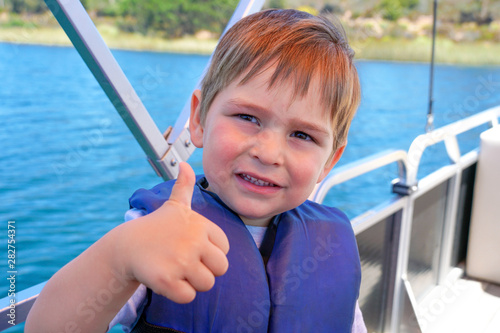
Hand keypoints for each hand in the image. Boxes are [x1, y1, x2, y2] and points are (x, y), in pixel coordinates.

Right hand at [115, 162, 229, 303]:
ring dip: (191, 282)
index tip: (191, 248)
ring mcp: (181, 261)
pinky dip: (178, 293)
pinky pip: (189, 297)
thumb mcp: (174, 205)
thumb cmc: (157, 227)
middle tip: (185, 263)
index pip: (225, 250)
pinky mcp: (167, 280)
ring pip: (206, 284)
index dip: (209, 253)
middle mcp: (194, 241)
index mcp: (202, 226)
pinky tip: (166, 279)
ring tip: (175, 269)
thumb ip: (184, 186)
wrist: (127, 246)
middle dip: (205, 270)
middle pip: (221, 269)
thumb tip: (184, 164)